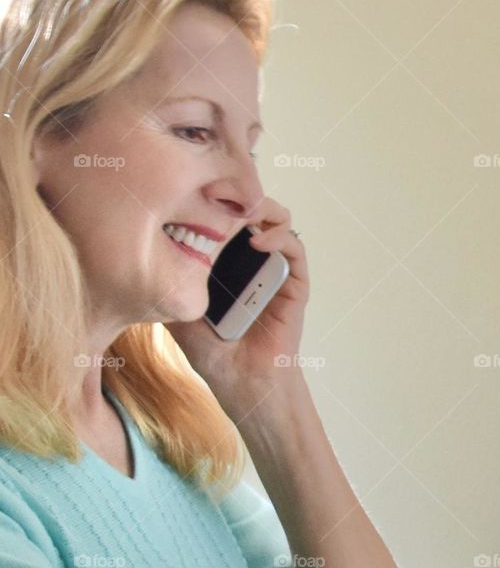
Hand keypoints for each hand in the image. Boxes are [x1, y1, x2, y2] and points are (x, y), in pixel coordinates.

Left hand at [165, 197, 308, 418]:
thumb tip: (136, 251)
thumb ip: (166, 281)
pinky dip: (279, 235)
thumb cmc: (213, 352)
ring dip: (258, 204)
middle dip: (232, 189)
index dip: (208, 193)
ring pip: (275, 217)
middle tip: (211, 183)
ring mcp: (274, 267)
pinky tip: (257, 240)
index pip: (220, 212)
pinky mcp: (294, 283)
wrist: (243, 384)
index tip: (186, 185)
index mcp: (225, 259)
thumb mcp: (177, 309)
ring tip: (238, 207)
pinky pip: (294, 246)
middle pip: (248, 206)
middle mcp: (251, 257)